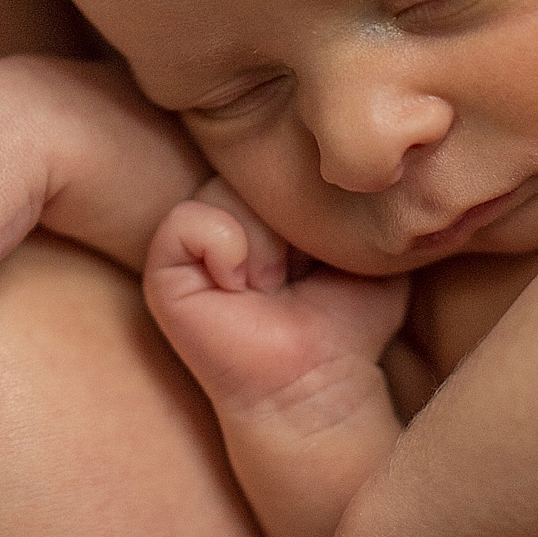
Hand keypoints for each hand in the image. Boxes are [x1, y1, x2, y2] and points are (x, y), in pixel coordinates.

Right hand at [145, 179, 408, 422]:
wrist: (320, 381)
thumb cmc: (346, 321)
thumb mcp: (369, 248)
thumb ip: (368, 200)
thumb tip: (374, 159)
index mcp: (262, 205)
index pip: (277, 154)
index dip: (307, 196)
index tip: (320, 250)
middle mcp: (221, 213)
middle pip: (250, 168)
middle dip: (289, 218)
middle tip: (299, 272)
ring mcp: (188, 241)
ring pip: (225, 189)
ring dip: (265, 243)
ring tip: (274, 284)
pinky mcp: (163, 270)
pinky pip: (187, 221)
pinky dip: (226, 249)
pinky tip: (242, 286)